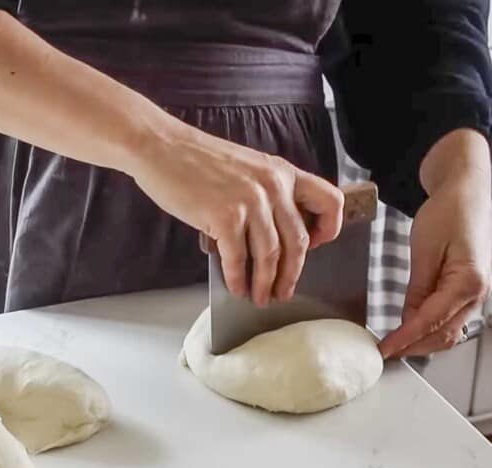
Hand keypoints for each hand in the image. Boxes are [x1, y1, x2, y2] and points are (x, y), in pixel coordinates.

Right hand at [129, 125, 344, 306]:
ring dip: (266, 283)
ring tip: (260, 296)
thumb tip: (273, 234)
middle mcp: (273, 186)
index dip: (328, 228)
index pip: (330, 201)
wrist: (161, 146)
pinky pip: (238, 259)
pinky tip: (235, 286)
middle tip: (284, 291)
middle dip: (292, 274)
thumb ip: (267, 193)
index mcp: (282, 172)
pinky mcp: (224, 217)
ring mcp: (250, 202)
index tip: (315, 246)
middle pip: (298, 241)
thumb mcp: (247, 167)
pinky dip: (238, 278)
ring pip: (271, 256)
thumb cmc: (197, 159)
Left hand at [378, 129, 491, 358]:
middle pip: (444, 335)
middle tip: (385, 352)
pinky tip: (411, 330)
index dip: (405, 339)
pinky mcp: (469, 290)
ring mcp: (477, 294)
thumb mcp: (424, 248)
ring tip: (395, 345)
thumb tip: (408, 319)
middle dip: (414, 347)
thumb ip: (418, 288)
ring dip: (424, 342)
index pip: (431, 322)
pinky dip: (432, 330)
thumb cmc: (448, 212)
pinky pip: (451, 319)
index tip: (384, 350)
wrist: (467, 191)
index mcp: (468, 282)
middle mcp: (478, 294)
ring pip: (450, 331)